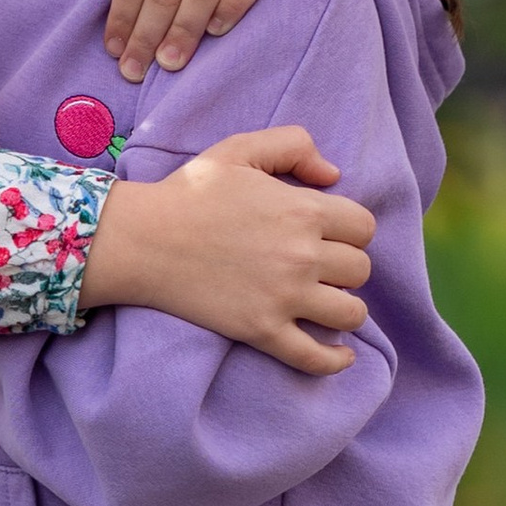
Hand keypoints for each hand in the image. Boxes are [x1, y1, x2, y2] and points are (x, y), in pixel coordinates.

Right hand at [79, 124, 374, 371]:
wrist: (141, 239)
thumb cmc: (188, 192)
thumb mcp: (239, 149)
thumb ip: (293, 145)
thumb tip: (333, 175)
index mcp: (304, 210)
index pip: (364, 227)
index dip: (350, 230)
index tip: (329, 235)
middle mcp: (302, 255)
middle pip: (360, 269)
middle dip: (346, 267)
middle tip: (319, 266)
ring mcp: (284, 297)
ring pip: (351, 313)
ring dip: (345, 309)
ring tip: (326, 303)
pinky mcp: (262, 331)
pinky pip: (315, 357)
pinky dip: (335, 360)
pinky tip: (341, 353)